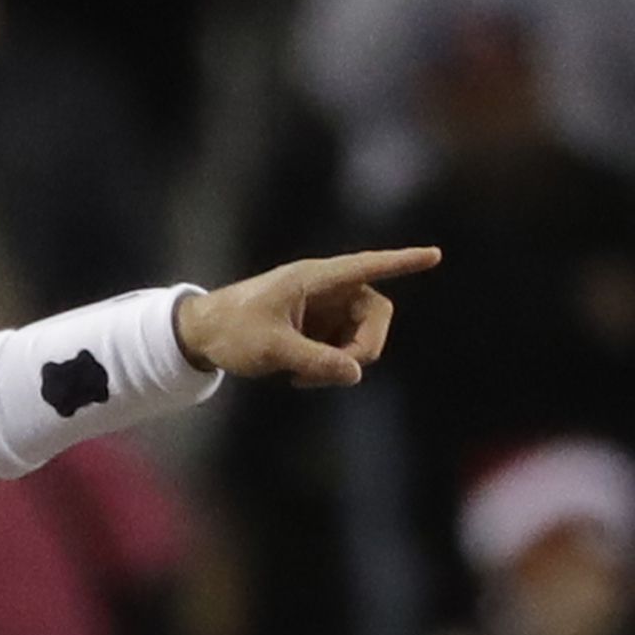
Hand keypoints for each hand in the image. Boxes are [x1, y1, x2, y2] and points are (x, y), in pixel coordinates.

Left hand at [173, 246, 439, 387]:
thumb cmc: (230, 331)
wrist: (199, 337)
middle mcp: (326, 290)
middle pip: (376, 314)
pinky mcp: (318, 329)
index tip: (434, 255)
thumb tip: (356, 373)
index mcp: (314, 279)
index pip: (366, 266)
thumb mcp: (271, 349)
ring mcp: (324, 310)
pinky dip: (330, 368)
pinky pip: (344, 350)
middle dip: (366, 347)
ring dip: (343, 362)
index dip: (402, 262)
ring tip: (303, 379)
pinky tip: (298, 377)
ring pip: (362, 337)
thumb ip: (314, 360)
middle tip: (340, 373)